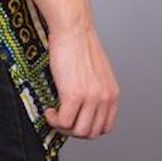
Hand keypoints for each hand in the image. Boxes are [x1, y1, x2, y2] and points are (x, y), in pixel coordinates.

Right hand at [43, 21, 119, 138]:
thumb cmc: (79, 42)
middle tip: (60, 119)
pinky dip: (54, 120)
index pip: (104, 127)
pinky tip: (49, 110)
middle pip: (91, 133)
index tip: (74, 121)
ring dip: (63, 128)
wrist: (72, 28)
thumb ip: (94, 89)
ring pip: (78, 131)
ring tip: (54, 115)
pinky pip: (64, 122)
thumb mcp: (96, 71)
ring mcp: (91, 98)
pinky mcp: (73, 95)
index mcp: (111, 93)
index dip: (87, 128)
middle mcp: (105, 98)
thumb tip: (82, 105)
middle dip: (73, 130)